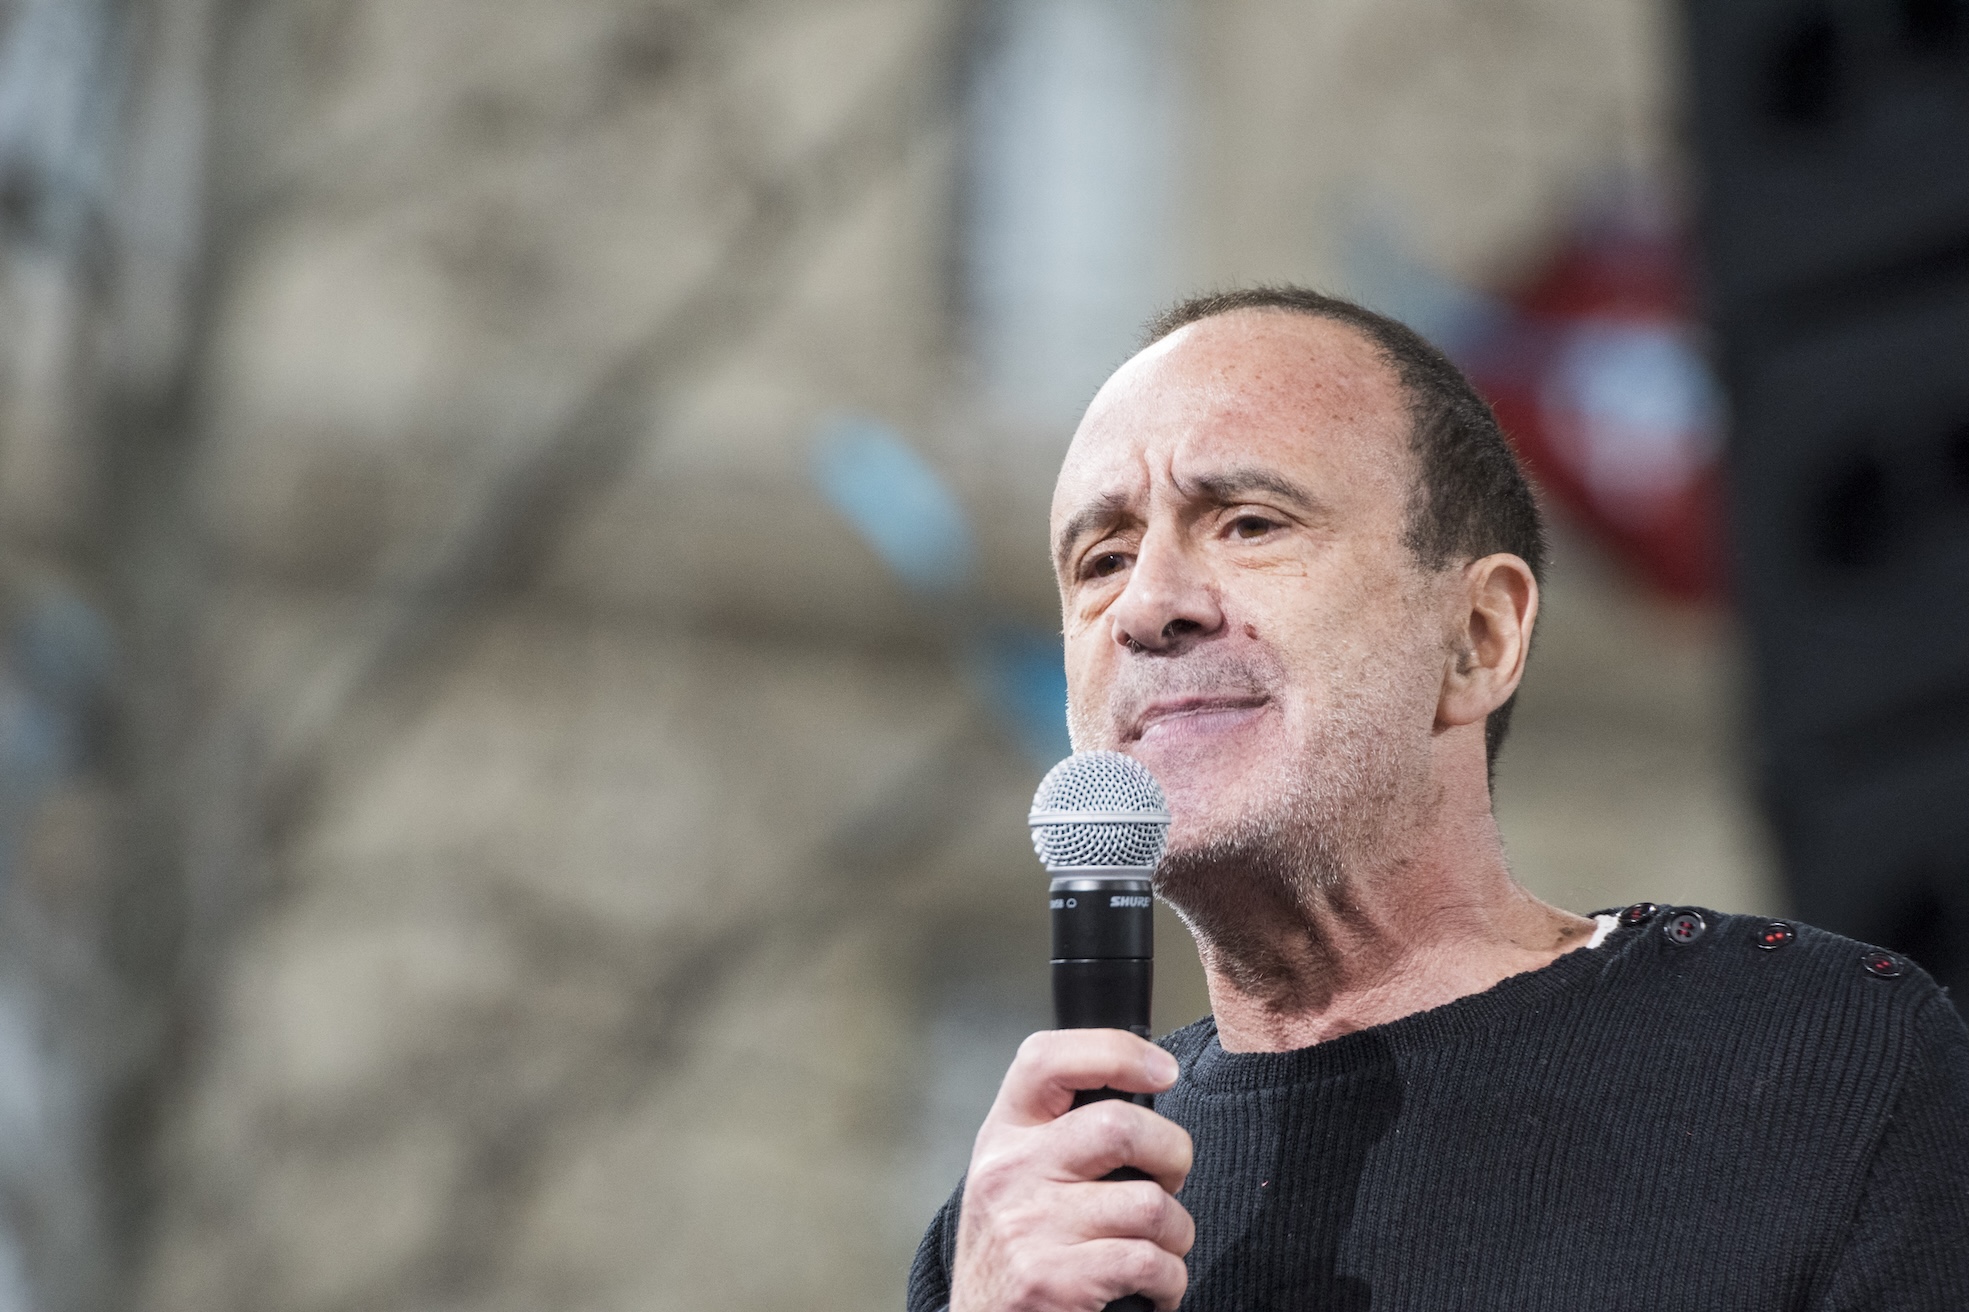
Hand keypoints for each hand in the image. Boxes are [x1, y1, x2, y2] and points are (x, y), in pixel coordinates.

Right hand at [951, 1029, 1193, 1311]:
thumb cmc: (1015, 1252)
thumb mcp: (1015, 1177)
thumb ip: (1060, 1134)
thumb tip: (1145, 1092)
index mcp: (1004, 1133)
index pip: (1048, 1058)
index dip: (1117, 1052)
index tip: (1163, 1070)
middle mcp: (1009, 1171)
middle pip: (1120, 1126)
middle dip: (1173, 1154)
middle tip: (1169, 1182)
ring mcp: (1029, 1225)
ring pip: (1150, 1204)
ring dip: (1176, 1234)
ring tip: (1158, 1249)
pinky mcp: (1052, 1280)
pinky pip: (1150, 1263)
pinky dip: (1171, 1281)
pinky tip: (1153, 1290)